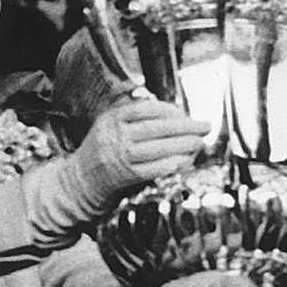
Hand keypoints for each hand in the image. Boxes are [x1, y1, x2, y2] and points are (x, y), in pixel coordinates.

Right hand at [71, 99, 209, 201]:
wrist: (81, 178)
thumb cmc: (102, 147)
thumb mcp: (109, 123)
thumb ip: (132, 112)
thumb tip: (167, 107)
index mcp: (112, 119)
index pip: (145, 110)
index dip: (168, 110)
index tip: (184, 112)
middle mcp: (115, 136)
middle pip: (155, 129)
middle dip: (185, 127)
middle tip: (205, 126)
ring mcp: (120, 157)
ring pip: (157, 149)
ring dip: (183, 146)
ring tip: (199, 142)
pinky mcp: (126, 176)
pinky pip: (154, 169)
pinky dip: (172, 164)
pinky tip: (185, 160)